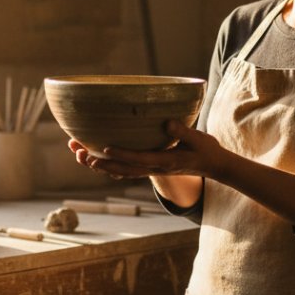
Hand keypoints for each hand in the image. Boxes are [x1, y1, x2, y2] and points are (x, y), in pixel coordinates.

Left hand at [65, 120, 229, 180]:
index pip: (139, 159)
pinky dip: (110, 168)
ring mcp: (151, 169)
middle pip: (123, 169)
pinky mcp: (151, 167)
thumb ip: (183, 130)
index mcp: (165, 161)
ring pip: (121, 172)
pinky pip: (126, 170)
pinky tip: (97, 162)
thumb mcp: (198, 139)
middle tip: (80, 155)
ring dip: (101, 166)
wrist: (214, 166)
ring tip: (81, 157)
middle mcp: (155, 168)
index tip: (104, 148)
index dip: (121, 155)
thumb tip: (167, 122)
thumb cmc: (206, 150)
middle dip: (101, 163)